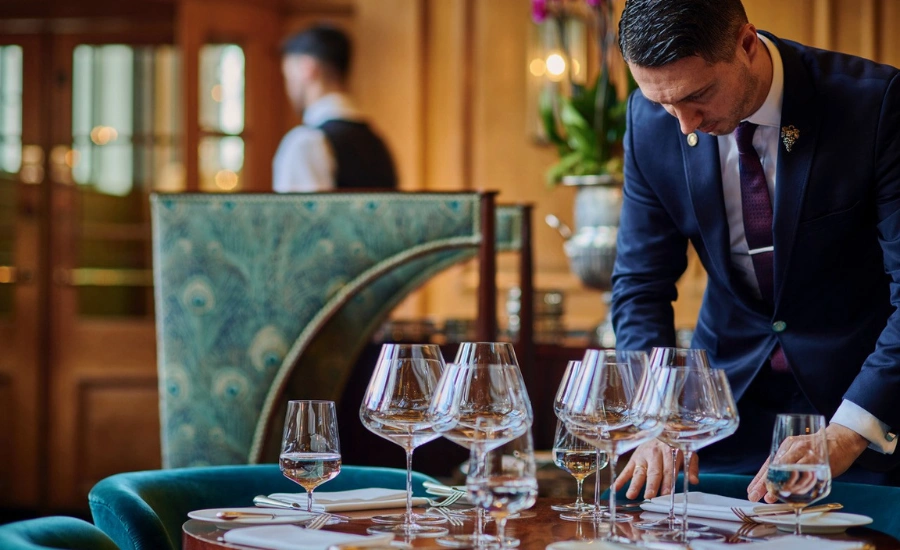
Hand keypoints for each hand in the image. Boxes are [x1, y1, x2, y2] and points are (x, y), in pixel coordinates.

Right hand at [614, 439, 698, 499]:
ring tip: (631, 495)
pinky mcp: (634, 457)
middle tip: (649, 496)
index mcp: (669, 452)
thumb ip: (692, 467)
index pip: (668, 470)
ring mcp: (643, 456)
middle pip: (653, 472)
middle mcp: (655, 454)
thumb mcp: (687, 451)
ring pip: (639, 471)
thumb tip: (694, 481)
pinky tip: (615, 488)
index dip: (668, 483)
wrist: (661, 426)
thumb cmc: (675, 443)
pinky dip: (620, 478)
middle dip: (651, 485)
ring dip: (634, 484)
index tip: (667, 495)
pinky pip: (626, 469)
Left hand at [747, 422, 867, 501]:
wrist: (842, 440)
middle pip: (775, 468)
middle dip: (764, 484)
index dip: (759, 479)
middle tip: (756, 495)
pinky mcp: (819, 461)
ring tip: (772, 497)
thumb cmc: (818, 449)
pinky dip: (799, 484)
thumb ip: (788, 466)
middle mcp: (794, 448)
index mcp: (786, 446)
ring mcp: (806, 454)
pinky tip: (793, 492)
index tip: (751, 491)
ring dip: (780, 486)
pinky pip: (806, 474)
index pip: (769, 464)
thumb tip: (774, 485)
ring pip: (789, 471)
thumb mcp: (798, 453)